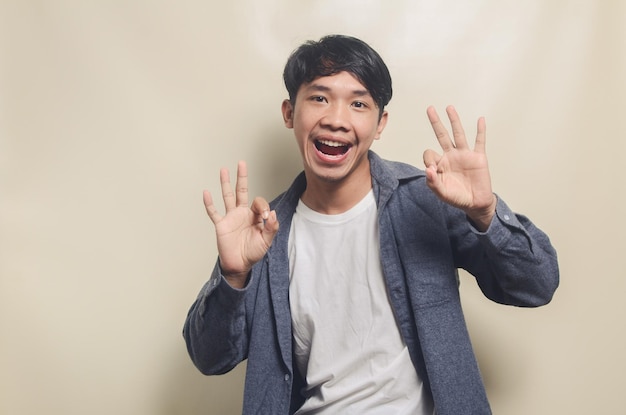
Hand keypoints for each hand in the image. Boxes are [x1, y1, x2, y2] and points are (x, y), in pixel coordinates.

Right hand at [203, 161, 278, 287]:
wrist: (239, 265)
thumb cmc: (252, 253)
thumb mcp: (266, 241)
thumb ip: (271, 228)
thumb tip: (272, 213)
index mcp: (254, 216)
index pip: (258, 202)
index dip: (263, 206)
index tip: (265, 217)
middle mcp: (242, 213)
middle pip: (241, 191)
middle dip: (242, 177)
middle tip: (241, 163)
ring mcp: (230, 217)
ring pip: (227, 196)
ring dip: (225, 183)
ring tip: (223, 170)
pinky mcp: (221, 225)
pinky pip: (213, 212)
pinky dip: (209, 203)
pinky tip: (206, 193)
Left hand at [423, 106, 495, 230]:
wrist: (475, 203)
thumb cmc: (457, 198)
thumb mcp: (441, 193)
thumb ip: (433, 182)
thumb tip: (428, 169)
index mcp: (440, 164)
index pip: (429, 153)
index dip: (429, 160)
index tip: (433, 170)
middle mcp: (451, 156)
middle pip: (442, 135)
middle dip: (435, 122)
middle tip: (430, 109)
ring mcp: (465, 155)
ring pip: (458, 134)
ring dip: (454, 120)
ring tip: (449, 108)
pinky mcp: (478, 157)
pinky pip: (479, 141)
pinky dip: (481, 131)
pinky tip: (480, 120)